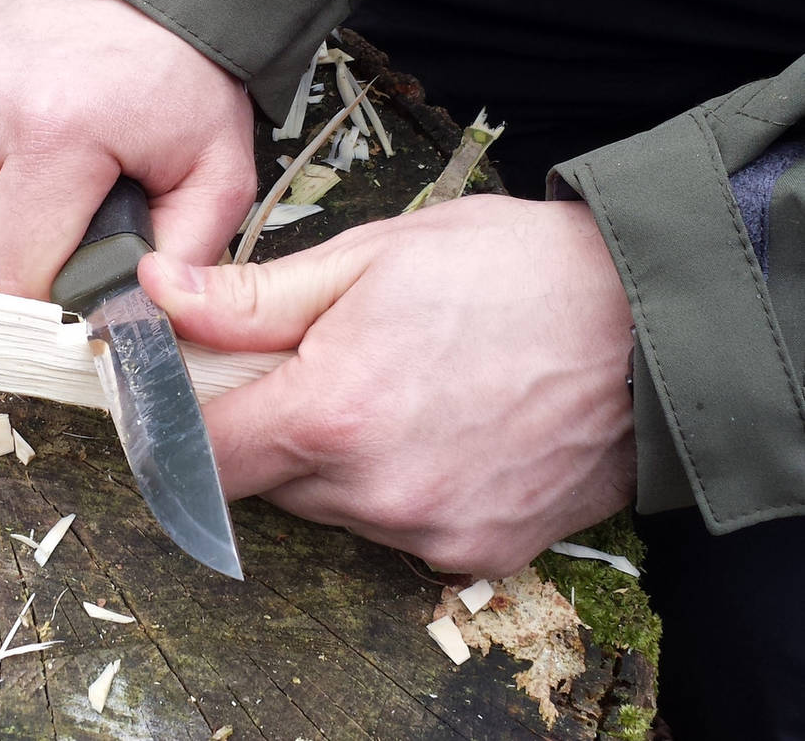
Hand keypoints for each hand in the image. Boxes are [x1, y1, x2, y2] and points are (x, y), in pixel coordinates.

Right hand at [0, 0, 255, 297]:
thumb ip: (188, 259)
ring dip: (6, 215)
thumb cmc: (185, 61)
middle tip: (88, 219)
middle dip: (36, 257)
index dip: (54, 303)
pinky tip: (31, 139)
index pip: (17, 278)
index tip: (86, 296)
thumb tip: (144, 327)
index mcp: (53, 135)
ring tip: (63, 172)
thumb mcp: (218, 167)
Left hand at [139, 195, 636, 576]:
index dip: (179, 420)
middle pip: (262, 482)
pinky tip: (435, 427)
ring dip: (329, 458)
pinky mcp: (477, 552)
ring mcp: (429, 531)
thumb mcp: (368, 258)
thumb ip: (251, 297)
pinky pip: (395, 527)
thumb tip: (159, 294)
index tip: (186, 389)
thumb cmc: (512, 273)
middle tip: (307, 363)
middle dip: (264, 427)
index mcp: (333, 413)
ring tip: (389, 386)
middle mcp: (375, 492)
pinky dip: (392, 486)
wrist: (649, 322)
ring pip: (328, 507)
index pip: (201, 454)